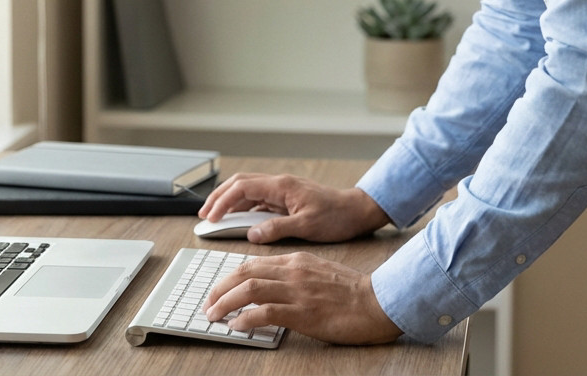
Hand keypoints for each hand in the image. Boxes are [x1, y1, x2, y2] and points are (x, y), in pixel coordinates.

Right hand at [198, 173, 390, 243]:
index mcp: (282, 186)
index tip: (210, 218)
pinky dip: (244, 207)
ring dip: (230, 201)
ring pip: (248, 190)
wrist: (358, 211)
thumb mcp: (307, 226)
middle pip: (240, 184)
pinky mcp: (287, 199)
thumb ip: (277, 228)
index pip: (242, 187)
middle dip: (219, 197)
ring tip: (215, 217)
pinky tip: (238, 219)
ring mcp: (283, 190)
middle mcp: (280, 184)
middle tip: (204, 215)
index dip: (222, 201)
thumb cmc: (337, 217)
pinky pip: (259, 199)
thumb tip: (252, 234)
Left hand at [203, 252, 403, 344]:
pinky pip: (265, 313)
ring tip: (214, 315)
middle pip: (244, 272)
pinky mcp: (303, 312)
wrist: (377, 301)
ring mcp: (297, 291)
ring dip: (225, 302)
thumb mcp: (320, 273)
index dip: (230, 277)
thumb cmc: (353, 292)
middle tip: (209, 303)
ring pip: (249, 289)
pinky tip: (237, 326)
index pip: (253, 263)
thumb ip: (295, 276)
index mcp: (297, 261)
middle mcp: (293, 271)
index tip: (219, 289)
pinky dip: (245, 319)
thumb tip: (271, 289)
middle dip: (220, 288)